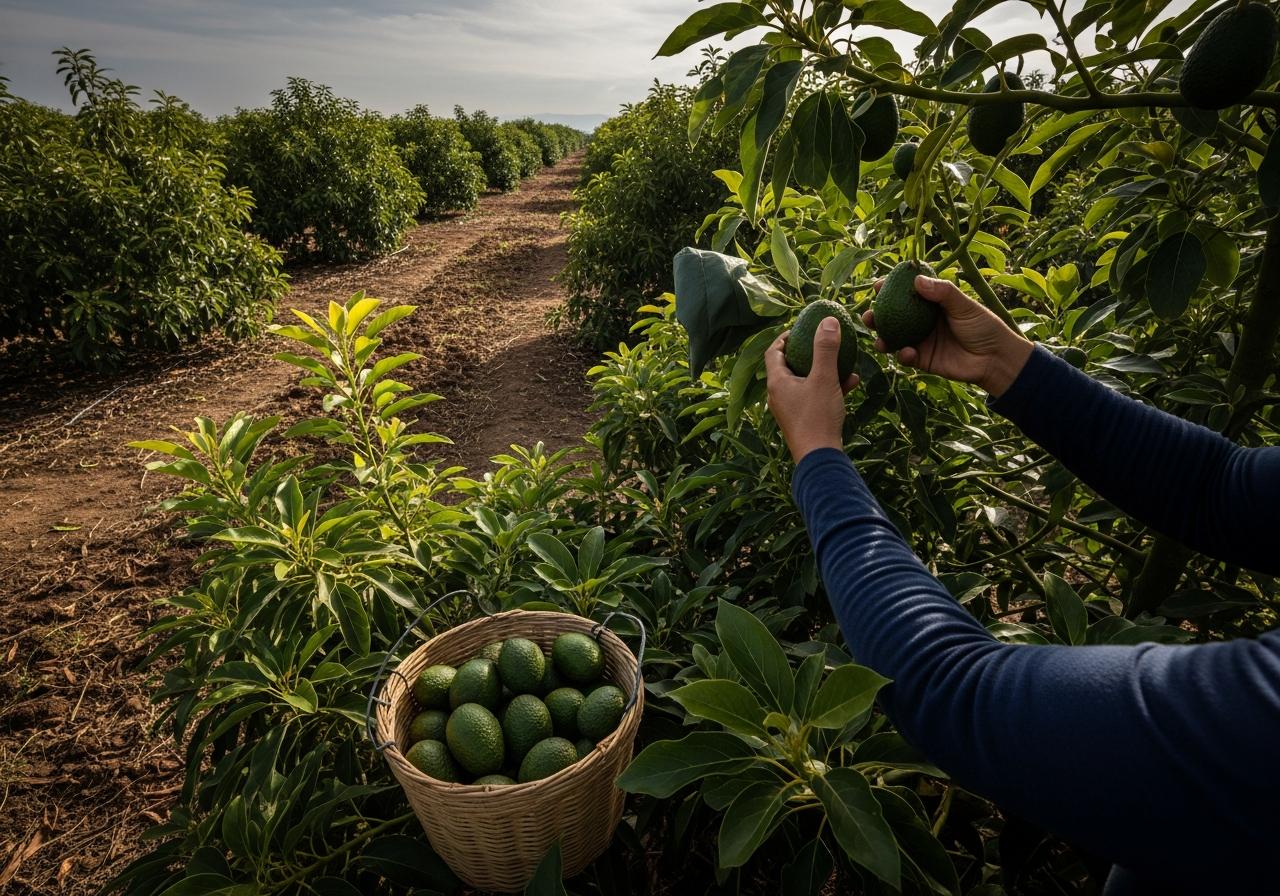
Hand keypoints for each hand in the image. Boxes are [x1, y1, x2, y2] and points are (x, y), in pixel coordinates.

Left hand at [765, 317, 860, 462]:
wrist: (820, 457)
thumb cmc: (818, 416)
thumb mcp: (824, 378)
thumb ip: (826, 349)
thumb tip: (828, 321)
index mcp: (777, 382)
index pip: (773, 351)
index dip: (784, 337)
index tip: (800, 328)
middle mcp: (778, 395)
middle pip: (788, 366)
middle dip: (807, 353)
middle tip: (821, 342)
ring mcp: (789, 409)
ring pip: (805, 381)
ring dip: (823, 370)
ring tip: (843, 362)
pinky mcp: (802, 420)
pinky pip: (813, 396)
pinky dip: (828, 387)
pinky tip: (851, 383)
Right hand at [863, 275, 1032, 397]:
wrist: (994, 358)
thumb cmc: (983, 327)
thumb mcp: (964, 305)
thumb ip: (942, 292)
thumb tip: (916, 280)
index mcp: (931, 303)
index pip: (905, 292)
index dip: (889, 288)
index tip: (877, 285)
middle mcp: (921, 320)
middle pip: (892, 315)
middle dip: (876, 316)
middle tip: (868, 315)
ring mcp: (920, 340)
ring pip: (893, 337)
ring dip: (882, 337)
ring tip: (878, 339)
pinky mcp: (922, 359)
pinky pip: (905, 356)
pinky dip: (902, 355)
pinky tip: (906, 353)